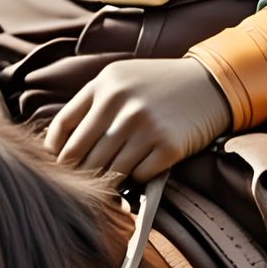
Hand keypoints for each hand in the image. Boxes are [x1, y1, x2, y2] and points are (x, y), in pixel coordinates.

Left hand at [42, 57, 232, 182]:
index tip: (57, 166)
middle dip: (77, 174)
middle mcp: (121, 103)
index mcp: (104, 84)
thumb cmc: (158, 85)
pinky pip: (137, 177)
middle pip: (82, 154)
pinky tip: (139, 172)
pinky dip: (135, 180)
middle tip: (76, 187)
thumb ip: (92, 104)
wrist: (210, 83)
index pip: (64, 126)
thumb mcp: (121, 79)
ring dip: (105, 183)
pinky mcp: (168, 146)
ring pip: (108, 171)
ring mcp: (145, 125)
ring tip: (104, 187)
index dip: (56, 152)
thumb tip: (60, 147)